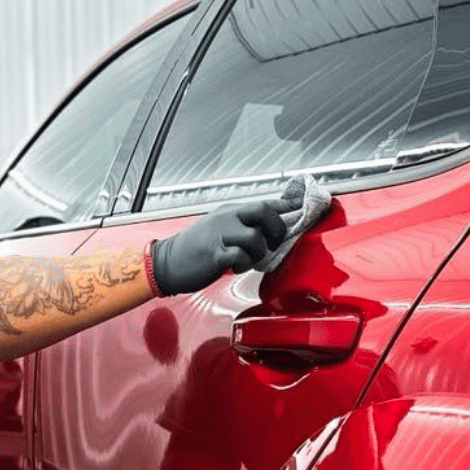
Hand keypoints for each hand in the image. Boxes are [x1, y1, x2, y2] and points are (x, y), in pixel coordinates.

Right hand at [150, 199, 292, 294]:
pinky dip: (244, 264)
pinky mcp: (215, 255)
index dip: (287, 204)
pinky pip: (241, 256)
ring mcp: (220, 235)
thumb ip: (241, 225)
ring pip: (256, 238)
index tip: (303, 205)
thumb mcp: (218, 228)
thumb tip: (267, 229)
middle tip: (274, 242)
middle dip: (277, 228)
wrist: (166, 262)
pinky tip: (236, 267)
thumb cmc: (194, 249)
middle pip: (264, 212)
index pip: (265, 202)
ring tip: (248, 260)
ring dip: (259, 252)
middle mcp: (226, 218)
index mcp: (230, 211)